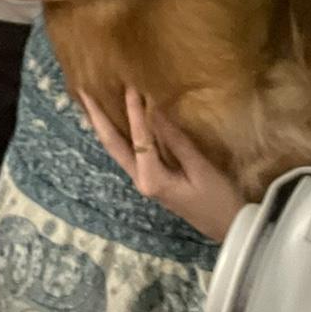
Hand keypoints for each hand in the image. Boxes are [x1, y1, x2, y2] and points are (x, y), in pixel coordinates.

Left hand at [79, 87, 245, 241]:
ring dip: (103, 124)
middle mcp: (141, 180)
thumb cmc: (218, 198)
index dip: (134, 109)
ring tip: (90, 101)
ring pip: (117, 148)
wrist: (227, 227)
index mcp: (152, 179)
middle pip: (113, 144)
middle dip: (97, 117)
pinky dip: (118, 132)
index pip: (139, 137)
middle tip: (82, 91)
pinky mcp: (151, 177)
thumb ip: (176, 140)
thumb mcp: (200, 168)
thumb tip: (155, 110)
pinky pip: (129, 151)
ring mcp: (144, 180)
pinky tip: (115, 120)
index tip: (129, 83)